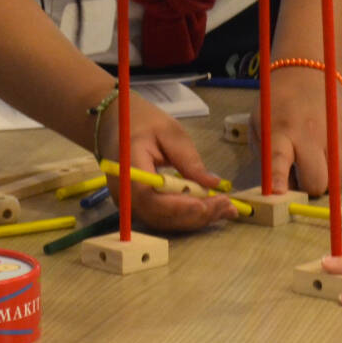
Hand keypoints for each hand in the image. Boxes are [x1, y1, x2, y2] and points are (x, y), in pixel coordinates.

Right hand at [97, 92, 236, 232]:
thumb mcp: (169, 132)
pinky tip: (210, 209)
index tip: (205, 204)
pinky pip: (163, 216)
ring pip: (164, 221)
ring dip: (196, 219)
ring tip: (226, 209)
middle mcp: (125, 193)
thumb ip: (188, 159)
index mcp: (128, 168)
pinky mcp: (138, 206)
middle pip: (160, 215)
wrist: (114, 123)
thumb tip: (213, 184)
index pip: (150, 197)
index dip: (178, 206)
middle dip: (195, 214)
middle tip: (227, 205)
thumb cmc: (142, 122)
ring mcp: (129, 203)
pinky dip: (187, 216)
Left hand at [257, 67, 341, 194]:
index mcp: (280, 131)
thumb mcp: (260, 126)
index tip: (279, 193)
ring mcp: (335, 134)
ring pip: (338, 180)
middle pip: (317, 181)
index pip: (278, 159)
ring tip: (316, 163)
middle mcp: (310, 133)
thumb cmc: (278, 106)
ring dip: (326, 180)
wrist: (306, 75)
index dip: (279, 178)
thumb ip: (266, 158)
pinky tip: (330, 159)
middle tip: (301, 175)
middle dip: (308, 188)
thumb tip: (281, 190)